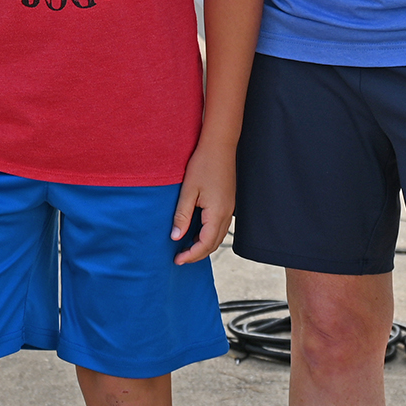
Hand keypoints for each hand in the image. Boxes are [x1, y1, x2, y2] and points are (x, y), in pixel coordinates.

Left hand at [172, 138, 234, 263]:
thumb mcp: (188, 190)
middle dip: (198, 254)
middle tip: (180, 258)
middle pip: (214, 244)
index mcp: (217, 212)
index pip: (205, 244)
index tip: (177, 260)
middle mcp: (227, 214)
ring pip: (218, 236)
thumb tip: (176, 237)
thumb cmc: (203, 164)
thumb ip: (182, 215)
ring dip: (204, 245)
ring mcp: (230, 208)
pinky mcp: (228, 203)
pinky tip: (196, 232)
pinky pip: (220, 226)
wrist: (220, 145)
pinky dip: (209, 235)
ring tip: (186, 248)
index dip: (191, 255)